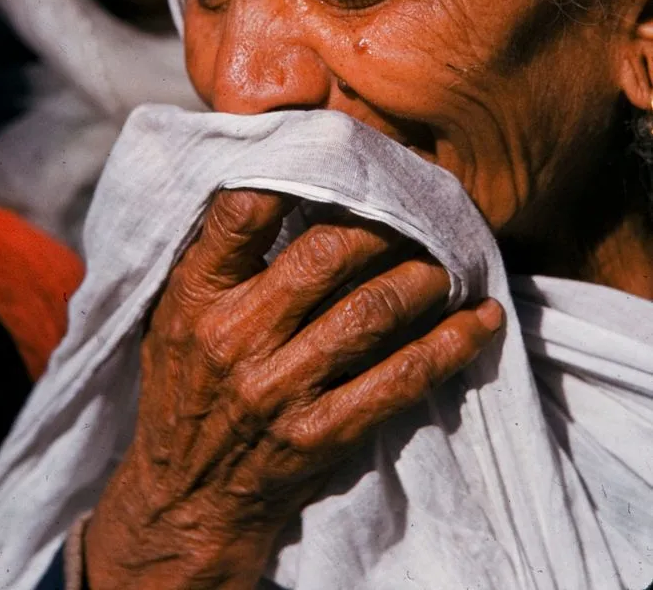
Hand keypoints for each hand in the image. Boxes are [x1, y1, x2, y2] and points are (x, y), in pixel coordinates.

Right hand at [85, 189, 502, 589]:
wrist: (186, 498)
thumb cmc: (184, 387)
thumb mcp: (174, 314)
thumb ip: (218, 257)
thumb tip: (282, 184)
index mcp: (197, 297)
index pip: (242, 213)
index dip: (297, 174)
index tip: (344, 157)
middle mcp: (237, 337)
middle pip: (327, 254)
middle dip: (383, 225)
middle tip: (416, 212)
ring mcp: (282, 389)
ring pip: (373, 311)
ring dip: (425, 277)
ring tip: (449, 260)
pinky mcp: (322, 434)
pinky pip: (400, 379)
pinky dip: (450, 345)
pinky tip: (482, 320)